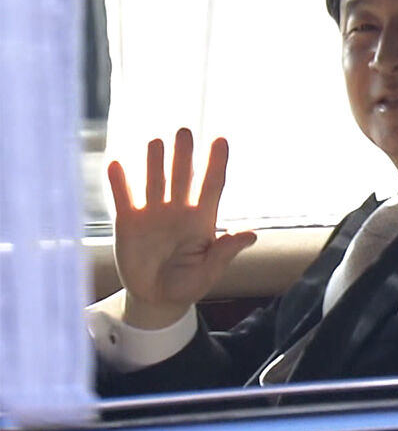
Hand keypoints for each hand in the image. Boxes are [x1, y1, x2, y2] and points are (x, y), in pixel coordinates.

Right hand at [108, 128, 255, 329]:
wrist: (156, 299)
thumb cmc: (188, 285)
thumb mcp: (209, 271)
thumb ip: (225, 251)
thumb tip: (250, 234)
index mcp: (202, 219)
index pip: (212, 185)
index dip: (216, 163)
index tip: (220, 139)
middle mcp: (178, 210)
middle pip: (182, 177)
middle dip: (183, 155)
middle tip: (184, 131)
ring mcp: (153, 214)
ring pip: (154, 181)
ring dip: (154, 162)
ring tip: (155, 141)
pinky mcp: (128, 223)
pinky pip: (124, 198)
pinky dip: (119, 182)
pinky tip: (115, 163)